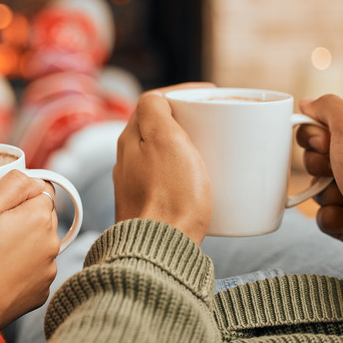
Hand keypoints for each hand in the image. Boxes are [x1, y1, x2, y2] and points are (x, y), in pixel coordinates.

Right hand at [0, 170, 59, 328]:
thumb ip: (13, 183)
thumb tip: (34, 180)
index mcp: (40, 218)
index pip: (41, 189)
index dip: (16, 195)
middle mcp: (52, 245)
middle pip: (40, 216)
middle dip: (19, 217)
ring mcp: (48, 272)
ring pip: (36, 242)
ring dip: (20, 242)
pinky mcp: (39, 293)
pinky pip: (32, 268)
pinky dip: (18, 267)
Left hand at [114, 85, 212, 244]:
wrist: (160, 249)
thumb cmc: (168, 195)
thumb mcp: (164, 139)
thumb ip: (155, 109)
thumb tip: (155, 97)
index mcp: (130, 139)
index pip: (154, 102)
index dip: (184, 92)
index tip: (211, 94)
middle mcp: (127, 161)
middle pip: (159, 128)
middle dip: (187, 119)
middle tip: (215, 121)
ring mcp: (136, 186)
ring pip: (164, 154)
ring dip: (187, 147)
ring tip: (214, 150)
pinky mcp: (149, 208)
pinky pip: (168, 181)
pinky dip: (186, 173)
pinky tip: (203, 184)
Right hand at [297, 95, 342, 274]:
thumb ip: (328, 106)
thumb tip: (308, 103)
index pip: (324, 127)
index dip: (315, 136)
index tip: (324, 143)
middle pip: (316, 157)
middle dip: (318, 166)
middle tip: (335, 170)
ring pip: (317, 187)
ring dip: (326, 194)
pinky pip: (322, 214)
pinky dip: (332, 217)